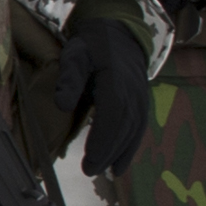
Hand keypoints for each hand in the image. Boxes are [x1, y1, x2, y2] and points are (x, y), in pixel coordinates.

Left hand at [57, 9, 156, 176]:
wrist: (119, 34)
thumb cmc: (92, 46)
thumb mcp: (75, 54)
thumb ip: (69, 78)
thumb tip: (62, 105)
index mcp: (116, 79)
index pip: (113, 113)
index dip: (103, 138)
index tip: (90, 157)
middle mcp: (133, 91)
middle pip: (124, 126)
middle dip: (108, 151)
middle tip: (90, 170)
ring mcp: (141, 97)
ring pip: (134, 130)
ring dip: (119, 153)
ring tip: (104, 171)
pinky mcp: (143, 103)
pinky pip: (139, 129)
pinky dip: (130, 149)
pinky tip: (119, 166)